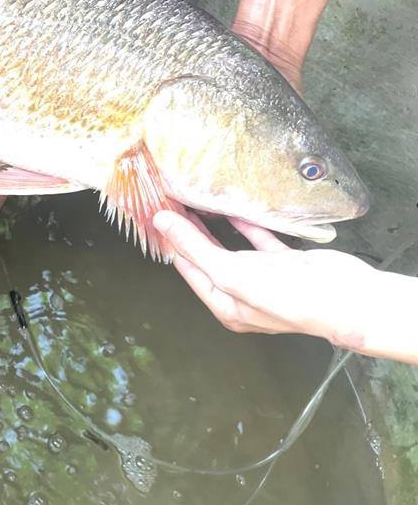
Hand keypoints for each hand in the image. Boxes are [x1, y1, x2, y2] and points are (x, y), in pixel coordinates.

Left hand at [151, 210, 376, 345]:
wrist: (345, 297)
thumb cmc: (285, 294)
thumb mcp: (230, 272)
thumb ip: (195, 246)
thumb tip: (161, 221)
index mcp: (223, 305)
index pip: (187, 266)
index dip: (172, 239)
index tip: (159, 211)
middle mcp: (240, 294)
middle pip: (205, 257)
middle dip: (188, 231)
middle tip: (172, 201)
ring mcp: (263, 278)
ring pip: (230, 247)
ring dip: (214, 226)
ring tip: (195, 200)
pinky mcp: (284, 264)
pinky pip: (258, 240)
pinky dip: (246, 224)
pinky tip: (234, 207)